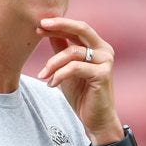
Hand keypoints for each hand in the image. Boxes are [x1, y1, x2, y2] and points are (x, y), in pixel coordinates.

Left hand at [36, 17, 121, 143]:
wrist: (95, 120)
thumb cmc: (82, 95)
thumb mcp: (67, 69)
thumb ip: (61, 49)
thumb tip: (48, 30)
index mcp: (97, 46)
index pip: (77, 29)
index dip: (59, 25)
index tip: (39, 25)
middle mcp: (104, 50)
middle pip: (81, 29)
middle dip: (60, 25)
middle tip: (40, 26)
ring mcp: (106, 61)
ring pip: (73, 52)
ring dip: (53, 63)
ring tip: (43, 76)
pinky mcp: (103, 74)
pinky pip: (75, 68)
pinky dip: (60, 75)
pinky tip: (52, 84)